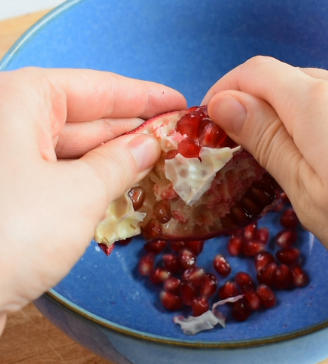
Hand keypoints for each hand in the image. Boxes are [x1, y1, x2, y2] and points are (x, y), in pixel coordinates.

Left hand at [0, 68, 184, 331]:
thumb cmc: (8, 234)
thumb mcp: (81, 193)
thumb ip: (122, 163)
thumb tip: (149, 146)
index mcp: (17, 99)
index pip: (95, 87)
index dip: (143, 96)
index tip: (180, 103)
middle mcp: (3, 120)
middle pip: (80, 116)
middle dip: (129, 130)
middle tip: (177, 139)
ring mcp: (0, 159)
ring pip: (66, 147)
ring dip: (111, 158)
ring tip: (158, 164)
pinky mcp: (0, 193)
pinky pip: (50, 173)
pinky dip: (86, 179)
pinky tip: (120, 187)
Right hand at [203, 57, 327, 295]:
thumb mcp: (309, 195)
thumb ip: (267, 140)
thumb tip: (226, 102)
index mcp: (322, 105)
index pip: (256, 72)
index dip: (226, 90)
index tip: (211, 123)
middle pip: (290, 79)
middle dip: (261, 106)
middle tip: (248, 152)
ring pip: (324, 91)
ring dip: (297, 115)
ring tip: (294, 163)